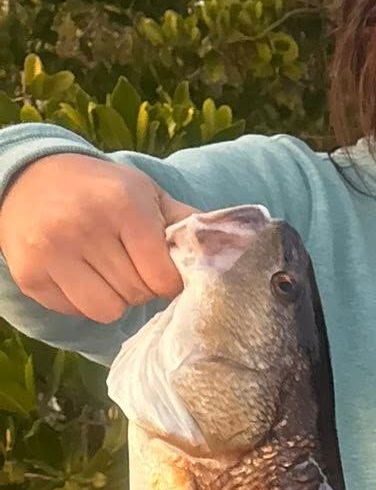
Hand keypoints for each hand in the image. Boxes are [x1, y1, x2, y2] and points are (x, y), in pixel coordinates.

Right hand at [0, 155, 190, 320]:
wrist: (31, 177)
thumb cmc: (103, 191)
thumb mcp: (146, 194)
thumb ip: (187, 223)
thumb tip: (232, 249)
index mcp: (122, 205)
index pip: (162, 277)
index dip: (169, 280)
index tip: (162, 268)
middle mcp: (83, 226)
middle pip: (136, 294)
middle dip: (142, 286)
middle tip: (129, 263)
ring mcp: (50, 252)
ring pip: (107, 311)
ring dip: (114, 299)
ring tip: (106, 271)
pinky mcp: (29, 275)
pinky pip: (76, 312)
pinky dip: (83, 301)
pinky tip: (78, 273)